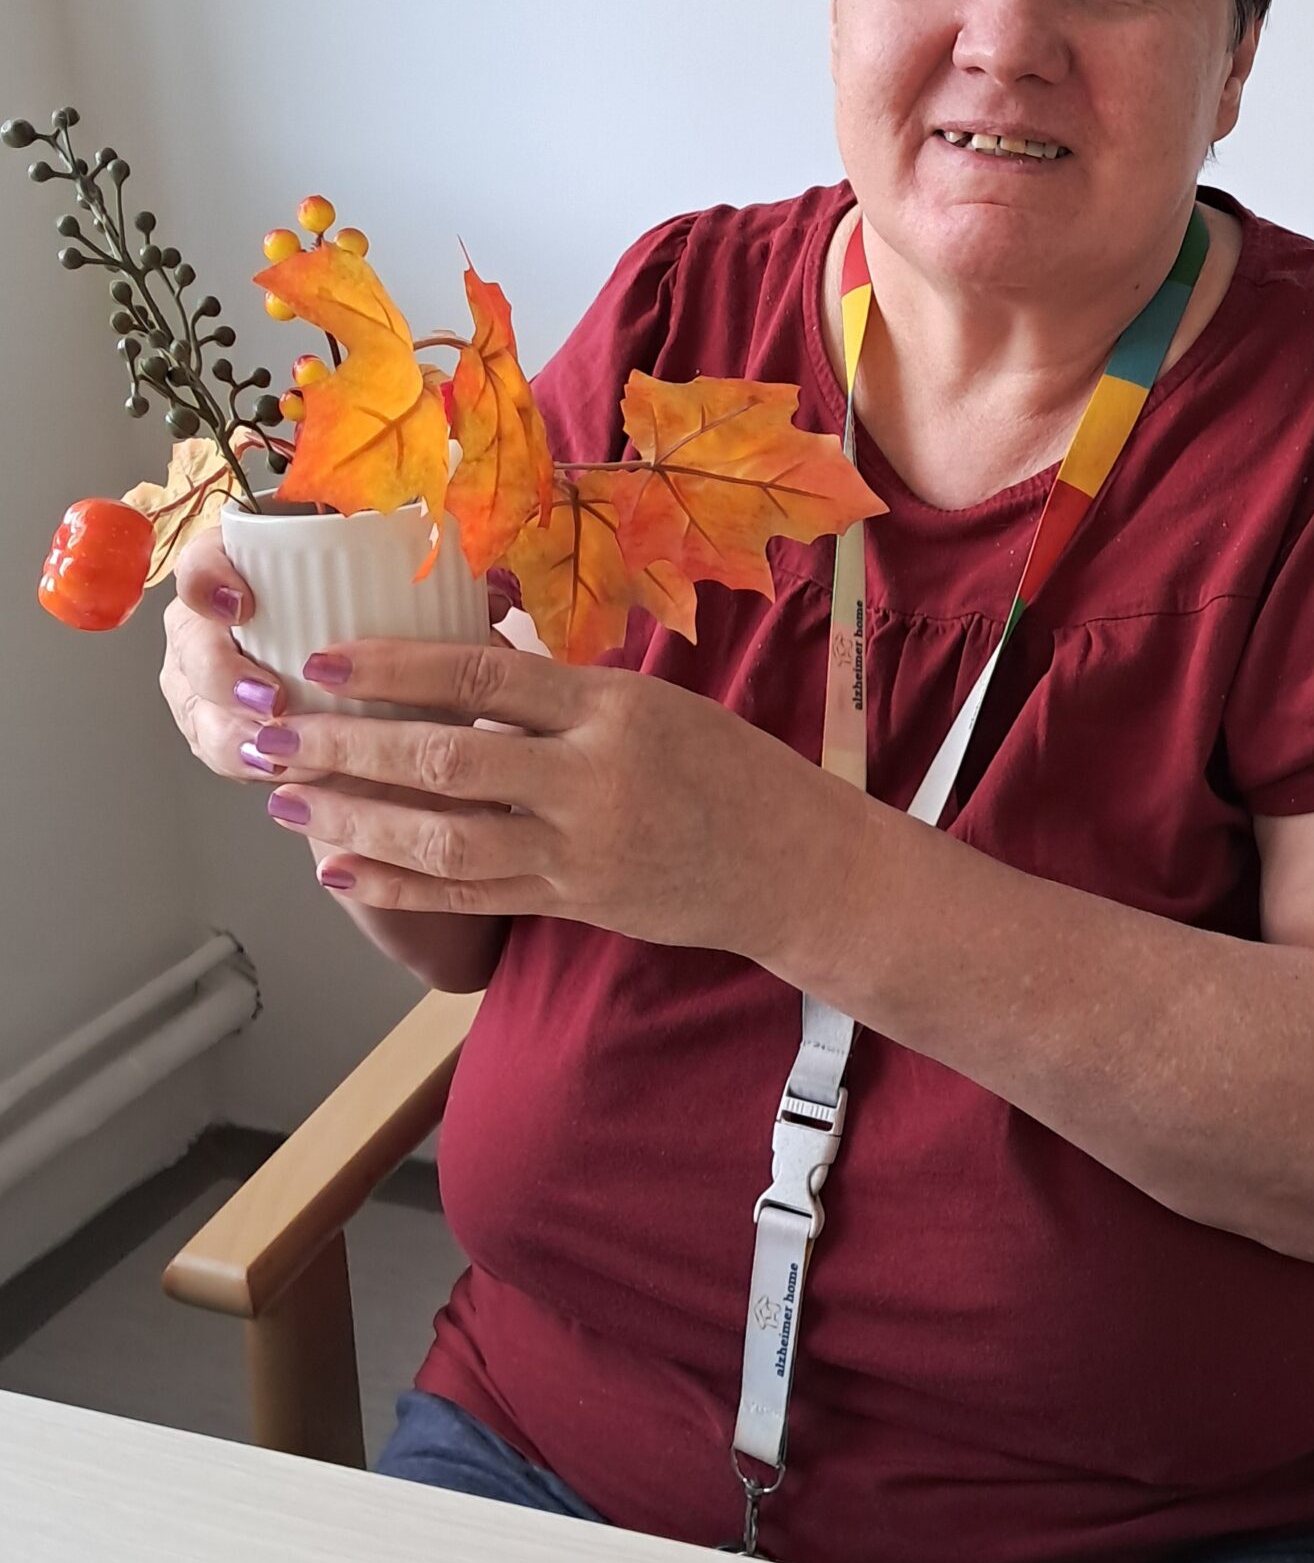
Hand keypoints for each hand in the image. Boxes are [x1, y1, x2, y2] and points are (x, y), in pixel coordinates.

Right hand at [159, 531, 521, 787]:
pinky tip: (275, 775)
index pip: (204, 559)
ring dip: (230, 730)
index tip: (245, 604)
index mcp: (254, 566)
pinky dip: (243, 763)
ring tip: (274, 753)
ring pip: (197, 703)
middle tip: (271, 699)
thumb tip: (492, 595)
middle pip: (189, 639)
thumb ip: (449, 597)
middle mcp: (220, 619)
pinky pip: (214, 747)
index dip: (209, 579)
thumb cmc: (393, 626)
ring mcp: (211, 675)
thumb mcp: (417, 606)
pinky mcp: (221, 725)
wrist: (375, 688)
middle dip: (220, 674)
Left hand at [239, 641, 851, 959]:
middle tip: (272, 734)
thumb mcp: (651, 702)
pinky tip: (342, 869)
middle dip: (346, 747)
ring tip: (288, 800)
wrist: (792, 862)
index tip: (323, 660)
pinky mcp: (573, 903)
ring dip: (357, 820)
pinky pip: (470, 896)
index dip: (394, 667)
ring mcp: (578, 849)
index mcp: (609, 706)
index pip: (483, 676)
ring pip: (445, 838)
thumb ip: (559, 693)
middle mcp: (589, 777)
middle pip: (446, 759)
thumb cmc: (724, 767)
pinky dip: (399, 886)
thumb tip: (463, 663)